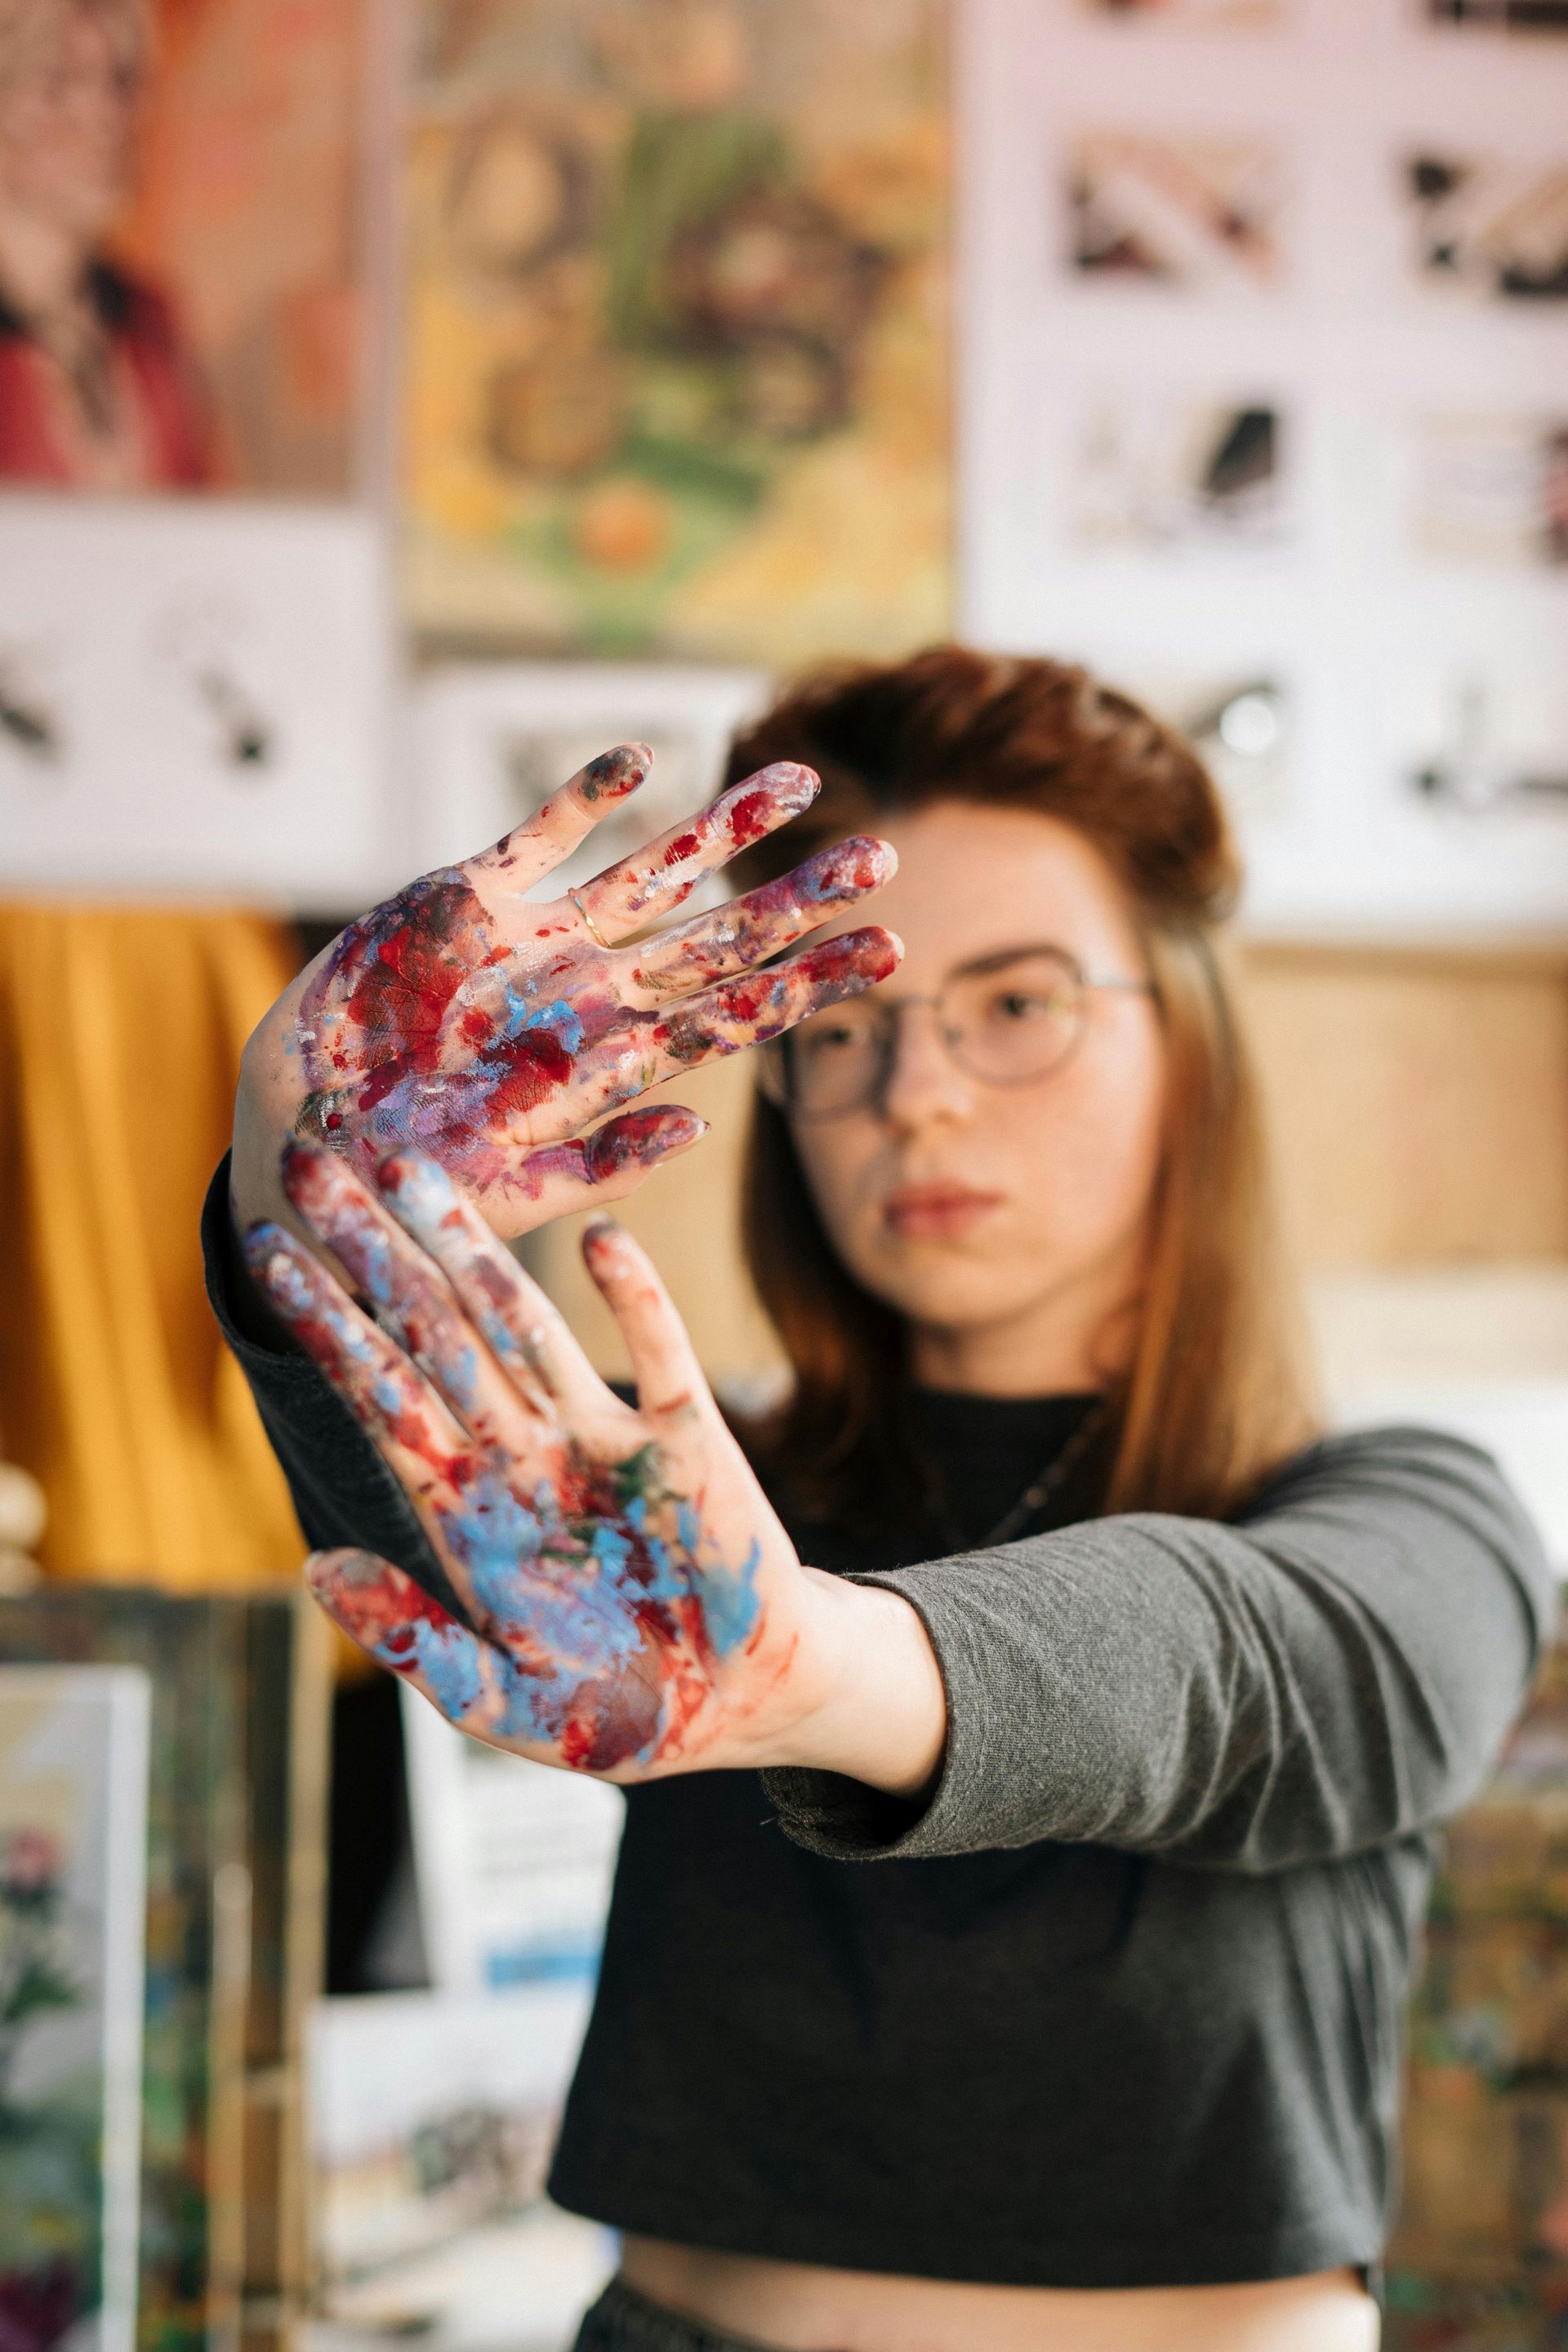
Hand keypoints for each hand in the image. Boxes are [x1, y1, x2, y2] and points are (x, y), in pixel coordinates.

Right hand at [232, 743, 897, 1240]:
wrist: (311, 1142)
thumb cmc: (414, 1186)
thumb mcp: (513, 1194)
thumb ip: (603, 1163)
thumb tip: (700, 1121)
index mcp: (614, 1065)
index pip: (737, 1017)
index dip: (812, 982)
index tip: (894, 951)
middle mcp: (592, 995)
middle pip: (719, 939)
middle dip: (799, 900)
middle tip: (884, 856)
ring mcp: (537, 943)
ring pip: (651, 873)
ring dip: (723, 829)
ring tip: (800, 780)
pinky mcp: (468, 900)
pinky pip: (538, 836)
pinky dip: (582, 798)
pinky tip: (639, 761)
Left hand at [244, 1143, 946, 1788]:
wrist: (740, 1710)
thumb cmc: (615, 1713)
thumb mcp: (497, 1701)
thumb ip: (412, 1642)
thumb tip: (318, 1570)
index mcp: (469, 1514)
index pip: (381, 1397)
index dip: (328, 1326)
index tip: (271, 1256)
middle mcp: (525, 1457)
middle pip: (436, 1334)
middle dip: (377, 1251)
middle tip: (320, 1162)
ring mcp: (605, 1442)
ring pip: (527, 1327)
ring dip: (477, 1251)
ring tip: (421, 1172)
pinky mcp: (692, 1444)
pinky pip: (662, 1359)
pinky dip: (636, 1301)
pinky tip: (604, 1244)